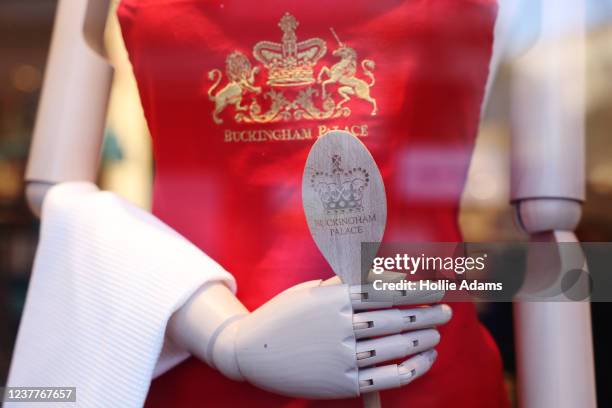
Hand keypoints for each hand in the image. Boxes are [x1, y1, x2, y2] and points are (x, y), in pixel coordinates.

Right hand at [209, 278, 451, 398]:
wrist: (252, 352)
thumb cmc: (286, 315)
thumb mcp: (312, 290)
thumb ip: (347, 282)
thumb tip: (389, 275)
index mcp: (333, 298)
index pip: (386, 290)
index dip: (417, 289)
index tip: (437, 288)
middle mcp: (339, 325)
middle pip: (396, 317)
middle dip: (428, 313)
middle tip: (446, 311)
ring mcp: (340, 355)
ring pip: (394, 346)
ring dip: (422, 338)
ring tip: (436, 334)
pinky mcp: (340, 383)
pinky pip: (385, 377)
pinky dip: (410, 368)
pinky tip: (424, 359)